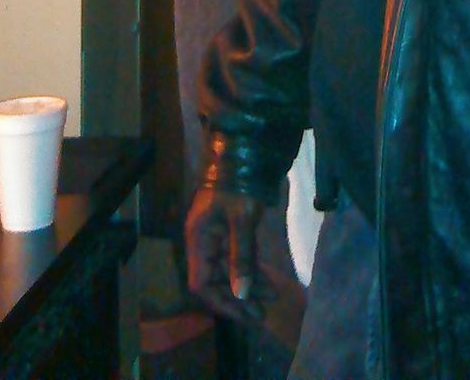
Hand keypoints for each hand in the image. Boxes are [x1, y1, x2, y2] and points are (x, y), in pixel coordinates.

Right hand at [185, 187, 267, 323]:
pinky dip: (251, 270)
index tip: (243, 314)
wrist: (243, 154)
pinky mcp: (228, 232)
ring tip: (271, 299)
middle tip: (262, 315)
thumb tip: (242, 293)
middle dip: (238, 298)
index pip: (202, 284)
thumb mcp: (242, 221)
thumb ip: (242, 257)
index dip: (221, 302)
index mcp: (198, 240)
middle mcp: (203, 243)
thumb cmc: (239, 185)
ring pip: (229, 271)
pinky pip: (237, 258)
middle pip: (216, 281)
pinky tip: (268, 283)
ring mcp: (216, 238)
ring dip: (248, 286)